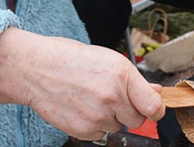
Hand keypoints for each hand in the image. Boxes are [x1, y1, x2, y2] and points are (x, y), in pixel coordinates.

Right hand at [0, 29, 164, 140]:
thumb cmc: (71, 59)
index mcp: (122, 75)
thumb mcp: (108, 59)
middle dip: (129, 111)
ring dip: (109, 118)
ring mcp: (97, 116)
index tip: (154, 109)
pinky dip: (93, 125)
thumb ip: (135, 80)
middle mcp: (112, 97)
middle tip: (111, 97)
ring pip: (117, 127)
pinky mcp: (83, 130)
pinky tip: (81, 108)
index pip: (154, 106)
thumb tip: (157, 92)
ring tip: (90, 98)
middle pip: (137, 120)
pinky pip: (99, 134)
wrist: (36, 70)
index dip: (156, 109)